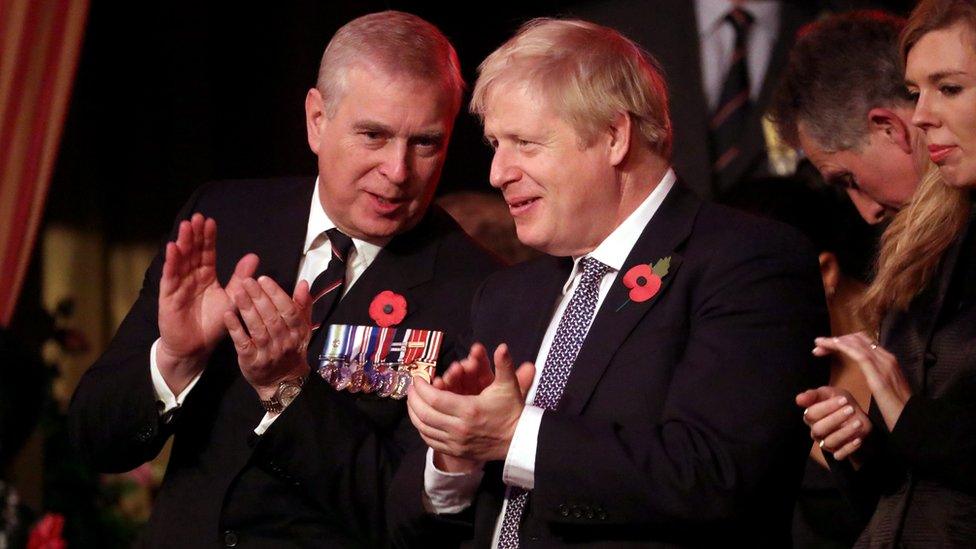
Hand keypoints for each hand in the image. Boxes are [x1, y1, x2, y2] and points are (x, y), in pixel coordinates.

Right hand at [157, 213, 258, 393]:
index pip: (207, 252)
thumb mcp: (232, 298)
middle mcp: (191, 277)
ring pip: (180, 260)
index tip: (210, 222)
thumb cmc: (213, 323)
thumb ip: (240, 278)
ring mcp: (178, 285)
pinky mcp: (169, 297)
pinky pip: (170, 277)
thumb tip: (254, 256)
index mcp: (206, 276)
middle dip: (194, 235)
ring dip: (182, 243)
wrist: (197, 347)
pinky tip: (172, 248)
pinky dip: (171, 263)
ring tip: (185, 227)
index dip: (208, 238)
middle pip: (192, 252)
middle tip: (196, 217)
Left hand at [223, 276, 311, 399]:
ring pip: (258, 329)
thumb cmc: (291, 349)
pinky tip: (228, 315)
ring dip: (247, 309)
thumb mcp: (302, 327)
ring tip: (238, 292)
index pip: (288, 310)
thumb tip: (303, 283)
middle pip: (272, 317)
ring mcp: (268, 353)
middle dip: (259, 297)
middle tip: (247, 281)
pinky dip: (235, 329)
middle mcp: (284, 342)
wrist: (283, 381)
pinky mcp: (252, 361)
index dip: (276, 293)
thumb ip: (302, 305)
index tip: (264, 279)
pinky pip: (243, 343)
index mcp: (298, 331)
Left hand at [407, 343, 534, 462]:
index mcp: (469, 410)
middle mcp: (459, 428)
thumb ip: (504, 365)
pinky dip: (421, 429)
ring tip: (412, 400)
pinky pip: (430, 441)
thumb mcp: (509, 386)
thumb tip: (502, 346)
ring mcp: (456, 443)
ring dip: (413, 413)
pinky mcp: (455, 451)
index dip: (422, 387)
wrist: (519, 441)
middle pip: (425, 414)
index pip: (435, 399)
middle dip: (413, 399)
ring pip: (424, 429)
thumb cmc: (511, 411)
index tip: (417, 378)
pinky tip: (420, 418)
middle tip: (411, 387)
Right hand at [797, 386, 871, 465]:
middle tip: (850, 410)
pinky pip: (839, 455)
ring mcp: (825, 443)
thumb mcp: (830, 393)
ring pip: (829, 442)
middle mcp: (816, 431)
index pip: (811, 414)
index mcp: (811, 416)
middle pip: (818, 429)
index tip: (843, 400)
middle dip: (835, 419)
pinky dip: (849, 448)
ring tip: (858, 423)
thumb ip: (814, 395)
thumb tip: (799, 399)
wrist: (857, 417)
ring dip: (844, 432)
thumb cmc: (841, 404)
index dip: (827, 407)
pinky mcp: (837, 452)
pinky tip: (858, 439)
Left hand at [814, 333, 911, 429]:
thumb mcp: (885, 386)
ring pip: (856, 343)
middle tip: (818, 344)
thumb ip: (877, 374)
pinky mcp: (879, 374)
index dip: (844, 341)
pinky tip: (831, 347)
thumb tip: (867, 370)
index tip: (827, 346)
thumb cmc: (897, 407)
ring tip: (818, 344)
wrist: (911, 419)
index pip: (863, 342)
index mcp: (888, 359)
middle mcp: (886, 357)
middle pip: (858, 339)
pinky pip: (859, 354)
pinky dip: (843, 347)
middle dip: (836, 339)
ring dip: (834, 342)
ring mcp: (884, 364)